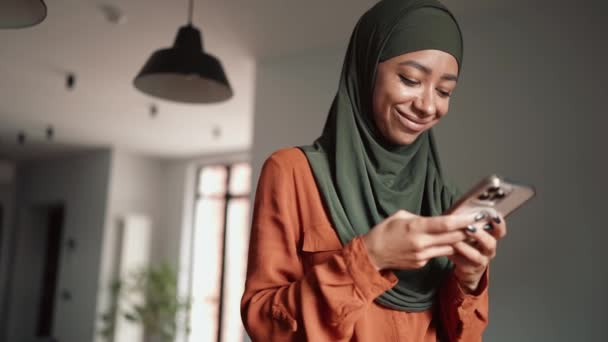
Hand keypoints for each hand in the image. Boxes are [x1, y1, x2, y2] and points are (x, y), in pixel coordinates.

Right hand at [362, 210, 479, 270]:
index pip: (446, 224)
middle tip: (479, 224)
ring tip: (468, 233)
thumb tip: (435, 221)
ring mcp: (422, 256)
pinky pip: (438, 254)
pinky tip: (446, 242)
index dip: (463, 220)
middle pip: (453, 237)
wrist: (372, 253)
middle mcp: (422, 243)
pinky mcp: (421, 264)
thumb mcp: (401, 216)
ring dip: (459, 241)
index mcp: (416, 227)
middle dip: (467, 231)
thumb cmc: (385, 231)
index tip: (475, 216)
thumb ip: (421, 218)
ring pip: (449, 248)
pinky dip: (444, 248)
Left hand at [449, 209, 506, 292]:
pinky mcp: (469, 269)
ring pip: (477, 255)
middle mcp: (488, 249)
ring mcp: (480, 260)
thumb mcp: (468, 228)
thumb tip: (462, 205)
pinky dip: (455, 255)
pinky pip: (463, 263)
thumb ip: (468, 219)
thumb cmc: (466, 241)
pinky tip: (448, 249)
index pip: (499, 229)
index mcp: (490, 236)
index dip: (498, 222)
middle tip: (470, 227)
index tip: (493, 215)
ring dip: (466, 247)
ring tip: (456, 240)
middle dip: (480, 234)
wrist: (466, 265)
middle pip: (490, 242)